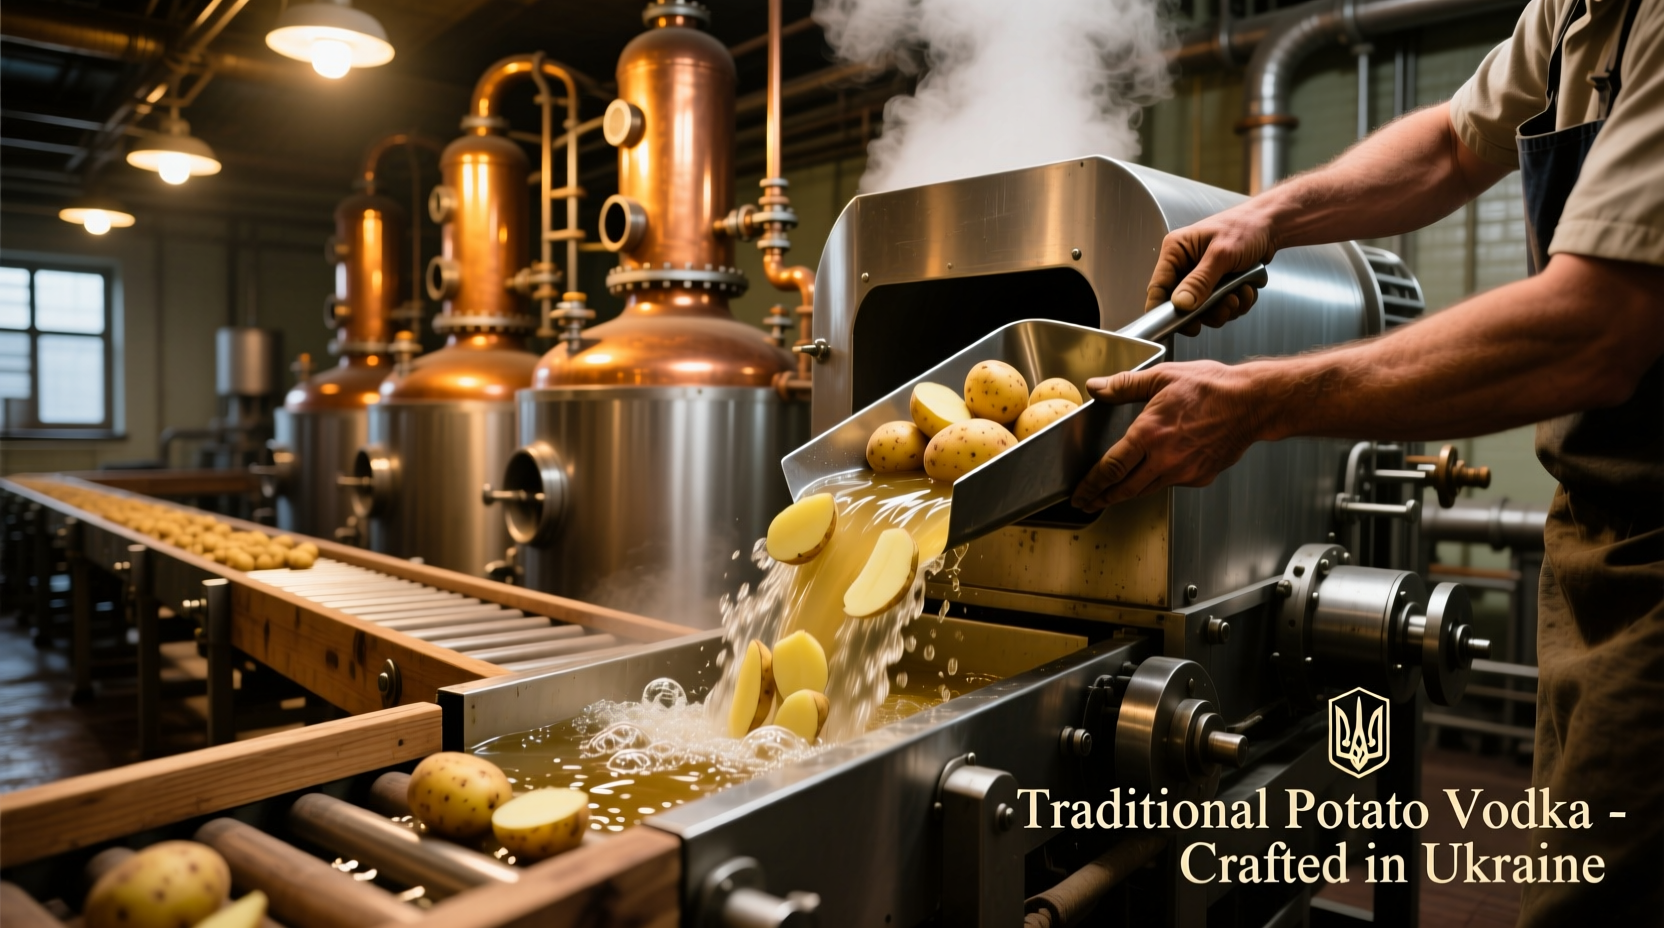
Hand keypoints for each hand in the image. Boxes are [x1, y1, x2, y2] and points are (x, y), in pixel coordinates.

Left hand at [1070, 361, 1268, 511]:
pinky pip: (1172, 483)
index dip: (1091, 485)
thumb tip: (1097, 387)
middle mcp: (1164, 458)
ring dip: (1127, 493)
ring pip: (1147, 489)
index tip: (1080, 493)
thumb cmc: (1212, 388)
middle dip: (1102, 498)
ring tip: (1113, 495)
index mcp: (1149, 434)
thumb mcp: (1162, 377)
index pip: (1110, 468)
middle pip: (1125, 488)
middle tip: (1088, 503)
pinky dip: (1159, 481)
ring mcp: (1184, 471)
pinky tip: (1155, 473)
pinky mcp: (1200, 476)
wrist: (1252, 403)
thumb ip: (1125, 385)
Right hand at [1146, 205, 1279, 335]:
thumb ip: (1200, 281)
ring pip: (1203, 310)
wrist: (1272, 226)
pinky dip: (1236, 304)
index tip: (1178, 324)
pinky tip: (1245, 290)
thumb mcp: (1221, 254)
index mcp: (1176, 251)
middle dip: (1207, 310)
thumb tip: (1180, 303)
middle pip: (1182, 305)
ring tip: (1239, 293)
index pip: (1158, 287)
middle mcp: (1185, 265)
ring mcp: (1200, 277)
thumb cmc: (1246, 227)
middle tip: (1224, 306)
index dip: (1164, 309)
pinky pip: (1220, 307)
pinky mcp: (1216, 286)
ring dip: (1225, 308)